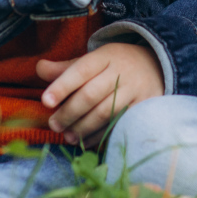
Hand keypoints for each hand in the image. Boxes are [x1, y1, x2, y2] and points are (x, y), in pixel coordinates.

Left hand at [37, 42, 164, 145]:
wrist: (156, 65)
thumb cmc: (114, 65)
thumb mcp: (93, 60)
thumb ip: (66, 68)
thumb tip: (39, 69)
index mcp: (105, 56)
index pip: (80, 70)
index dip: (61, 86)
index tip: (45, 101)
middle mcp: (121, 71)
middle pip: (91, 94)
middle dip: (69, 112)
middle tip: (53, 125)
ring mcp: (135, 90)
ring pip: (105, 112)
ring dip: (83, 127)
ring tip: (67, 136)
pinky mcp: (145, 107)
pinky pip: (119, 124)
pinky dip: (100, 135)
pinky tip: (86, 141)